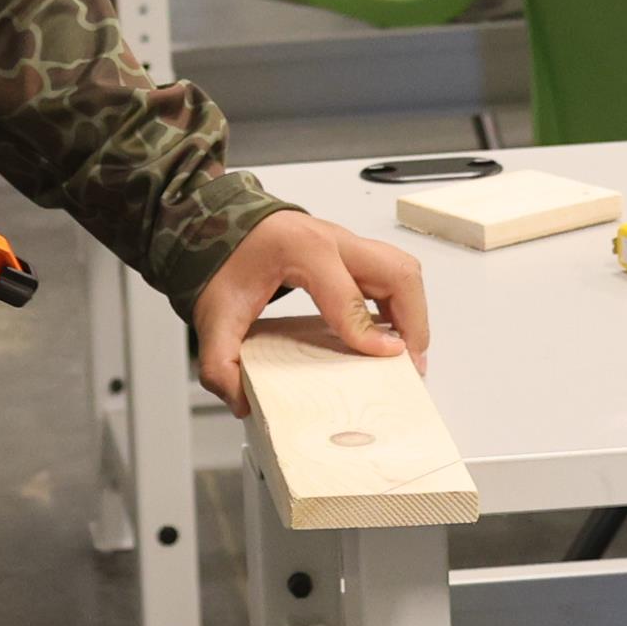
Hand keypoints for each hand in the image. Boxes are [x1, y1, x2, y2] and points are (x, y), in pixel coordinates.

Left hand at [188, 211, 428, 417]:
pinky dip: (401, 302)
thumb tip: (242, 400)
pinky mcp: (349, 249)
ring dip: (412, 310)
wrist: (218, 225)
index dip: (369, 335)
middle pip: (395, 272)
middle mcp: (331, 239)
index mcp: (301, 249)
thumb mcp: (214, 314)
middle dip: (411, 320)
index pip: (347, 297)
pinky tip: (390, 332)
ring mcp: (344, 240)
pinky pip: (390, 271)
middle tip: (408, 362)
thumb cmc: (221, 260)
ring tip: (406, 351)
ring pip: (401, 269)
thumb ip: (219, 361)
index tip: (385, 360)